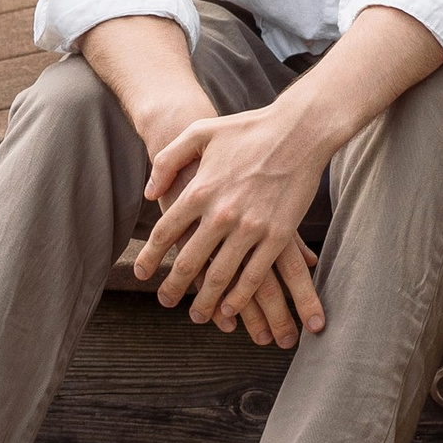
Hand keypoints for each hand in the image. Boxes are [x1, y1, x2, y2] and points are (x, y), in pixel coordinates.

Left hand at [136, 106, 330, 347]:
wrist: (301, 129)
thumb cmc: (250, 128)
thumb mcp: (201, 132)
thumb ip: (168, 160)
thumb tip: (150, 193)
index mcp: (200, 189)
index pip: (164, 233)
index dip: (149, 258)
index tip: (141, 273)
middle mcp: (221, 213)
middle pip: (188, 262)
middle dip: (172, 288)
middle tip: (165, 301)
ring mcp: (251, 227)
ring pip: (220, 276)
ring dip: (205, 301)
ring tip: (197, 314)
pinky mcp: (278, 235)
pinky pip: (254, 275)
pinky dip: (239, 297)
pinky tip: (230, 308)